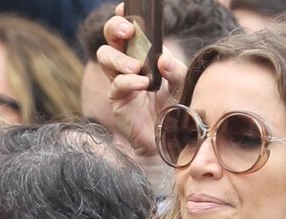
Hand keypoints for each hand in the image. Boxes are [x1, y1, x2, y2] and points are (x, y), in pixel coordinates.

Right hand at [97, 3, 187, 158]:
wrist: (169, 139)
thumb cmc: (175, 109)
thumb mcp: (181, 84)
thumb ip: (175, 68)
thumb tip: (161, 58)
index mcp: (142, 55)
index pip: (128, 31)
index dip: (123, 17)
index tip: (124, 7)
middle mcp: (127, 65)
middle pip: (109, 38)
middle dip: (115, 29)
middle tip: (129, 31)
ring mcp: (120, 81)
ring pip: (105, 57)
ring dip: (119, 58)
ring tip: (136, 67)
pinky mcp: (117, 100)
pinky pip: (116, 84)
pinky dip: (129, 82)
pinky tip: (142, 85)